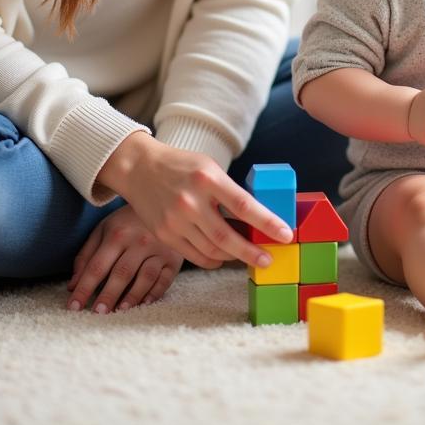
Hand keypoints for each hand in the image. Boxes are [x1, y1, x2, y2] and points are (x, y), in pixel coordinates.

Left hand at [67, 204, 182, 313]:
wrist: (161, 204)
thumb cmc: (126, 222)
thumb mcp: (103, 230)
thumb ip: (86, 256)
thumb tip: (73, 285)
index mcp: (118, 234)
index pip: (97, 266)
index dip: (84, 288)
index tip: (73, 307)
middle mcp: (139, 241)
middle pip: (122, 272)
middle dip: (108, 295)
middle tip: (98, 313)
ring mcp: (159, 249)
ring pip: (146, 276)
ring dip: (133, 296)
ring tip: (120, 310)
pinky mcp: (174, 258)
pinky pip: (165, 279)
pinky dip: (155, 293)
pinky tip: (144, 303)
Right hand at [99, 133, 292, 270]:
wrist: (139, 168)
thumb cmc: (180, 165)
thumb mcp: (209, 167)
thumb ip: (229, 191)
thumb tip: (256, 218)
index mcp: (207, 178)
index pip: (244, 205)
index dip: (267, 222)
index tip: (286, 234)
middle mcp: (191, 201)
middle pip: (227, 236)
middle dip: (252, 252)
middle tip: (269, 259)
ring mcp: (175, 221)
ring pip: (212, 250)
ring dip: (234, 257)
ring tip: (250, 257)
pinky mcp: (165, 235)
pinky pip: (195, 256)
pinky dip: (213, 259)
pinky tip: (224, 257)